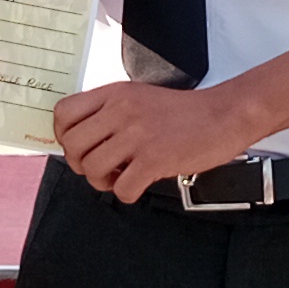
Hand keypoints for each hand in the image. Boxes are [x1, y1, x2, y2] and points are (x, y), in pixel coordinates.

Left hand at [53, 80, 257, 201]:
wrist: (224, 115)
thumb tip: (82, 142)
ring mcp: (137, 135)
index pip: (63, 112)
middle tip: (99, 167)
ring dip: (102, 181)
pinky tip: (139, 183)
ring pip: (92, 169)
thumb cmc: (185, 112)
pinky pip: (121, 189)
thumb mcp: (139, 98)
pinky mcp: (154, 159)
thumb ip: (110, 113)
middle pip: (72, 145)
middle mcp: (121, 111)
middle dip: (80, 164)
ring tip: (120, 176)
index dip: (63, 135)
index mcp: (115, 94)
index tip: (78, 146)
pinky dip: (127, 193)